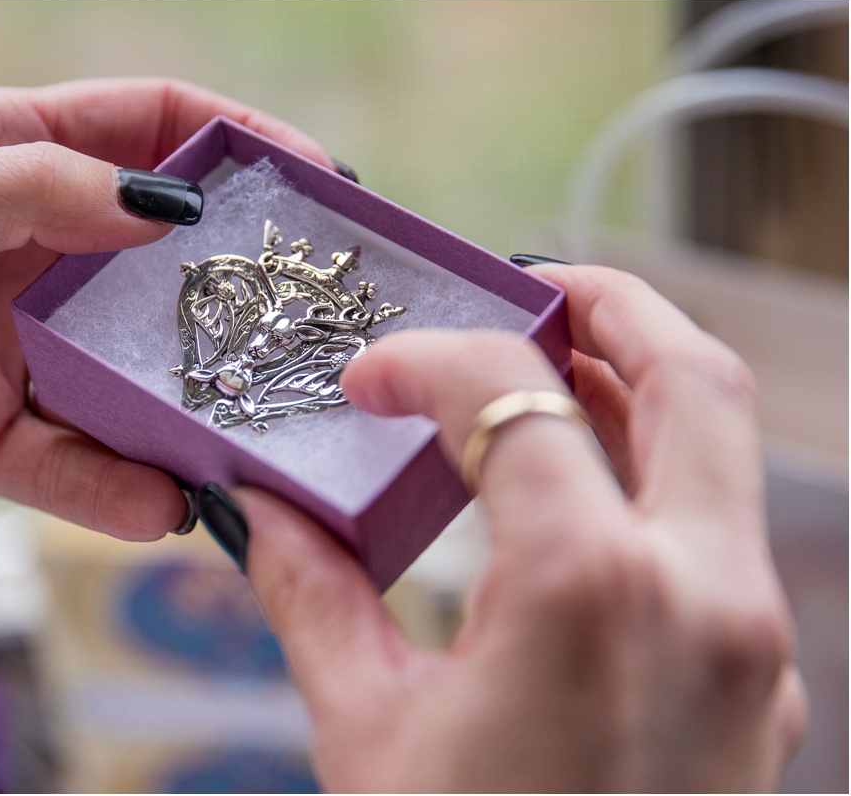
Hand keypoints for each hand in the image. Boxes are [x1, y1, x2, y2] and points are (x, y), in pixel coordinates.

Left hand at [0, 78, 332, 542]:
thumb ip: (24, 192)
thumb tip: (163, 206)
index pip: (143, 129)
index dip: (235, 146)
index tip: (317, 185)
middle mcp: (17, 248)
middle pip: (156, 260)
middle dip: (233, 289)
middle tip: (309, 323)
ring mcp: (7, 347)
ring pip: (127, 372)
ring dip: (187, 404)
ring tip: (251, 433)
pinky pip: (72, 463)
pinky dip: (118, 486)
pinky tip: (162, 503)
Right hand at [235, 265, 805, 790]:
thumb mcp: (364, 728)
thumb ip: (310, 595)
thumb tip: (259, 511)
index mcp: (589, 592)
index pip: (512, 403)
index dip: (428, 364)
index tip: (368, 380)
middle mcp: (702, 595)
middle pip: (690, 376)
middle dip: (605, 306)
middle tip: (523, 288)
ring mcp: (750, 641)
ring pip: (722, 448)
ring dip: (638, 382)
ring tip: (549, 365)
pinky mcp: (757, 681)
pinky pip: (721, 529)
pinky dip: (657, 473)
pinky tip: (579, 486)